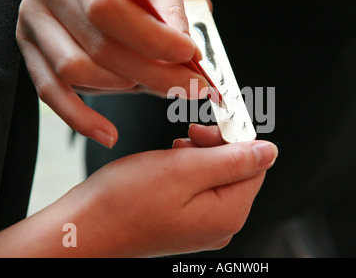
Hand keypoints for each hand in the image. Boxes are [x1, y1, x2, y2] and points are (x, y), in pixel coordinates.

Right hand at [0, 125, 277, 256]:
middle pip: (237, 171)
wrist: (85, 228)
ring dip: (200, 155)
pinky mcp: (185, 221)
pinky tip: (171, 164)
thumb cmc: (125, 202)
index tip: (210, 127)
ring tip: (175, 151)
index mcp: (227, 213)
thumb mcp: (185, 170)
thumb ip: (233, 160)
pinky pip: (199, 187)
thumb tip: (269, 152)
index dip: (235, 139)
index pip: (255, 165)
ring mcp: (202, 225)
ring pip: (217, 175)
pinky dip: (188, 169)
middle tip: (189, 137)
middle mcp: (220, 224)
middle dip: (216, 147)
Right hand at [16, 0, 205, 147]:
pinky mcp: (32, 49)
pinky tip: (108, 132)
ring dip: (126, 88)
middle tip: (191, 87)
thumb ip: (172, 4)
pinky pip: (52, 92)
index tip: (189, 55)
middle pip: (100, 48)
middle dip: (155, 76)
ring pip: (79, 73)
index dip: (153, 39)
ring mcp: (36, 21)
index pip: (109, 7)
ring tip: (156, 84)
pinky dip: (81, 118)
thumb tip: (188, 50)